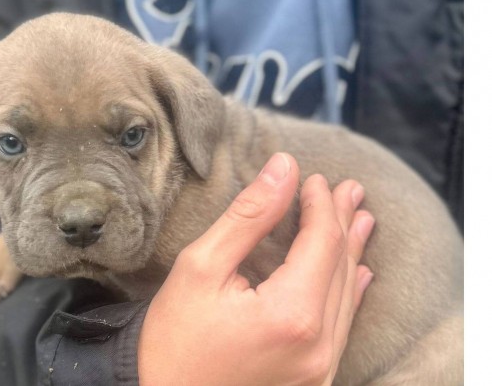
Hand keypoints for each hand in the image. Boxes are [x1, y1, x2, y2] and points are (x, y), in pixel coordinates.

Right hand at [138, 153, 374, 385]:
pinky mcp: (313, 378)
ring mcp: (318, 367)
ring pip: (346, 295)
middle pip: (340, 266)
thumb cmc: (174, 337)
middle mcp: (317, 345)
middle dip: (342, 222)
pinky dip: (350, 292)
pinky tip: (360, 273)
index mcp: (291, 314)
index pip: (321, 243)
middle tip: (350, 188)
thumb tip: (284, 169)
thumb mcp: (202, 266)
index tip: (313, 178)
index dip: (320, 205)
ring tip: (360, 219)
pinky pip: (342, 326)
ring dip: (350, 252)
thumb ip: (249, 216)